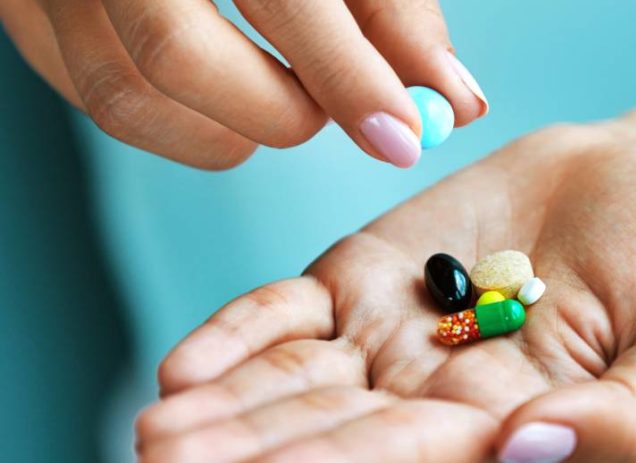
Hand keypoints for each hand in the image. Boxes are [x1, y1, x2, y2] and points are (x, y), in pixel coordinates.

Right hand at [1, 0, 486, 167]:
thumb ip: (394, 11)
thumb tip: (455, 103)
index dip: (348, 77)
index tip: (403, 139)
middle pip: (178, 55)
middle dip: (280, 111)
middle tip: (330, 108)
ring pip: (128, 98)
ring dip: (229, 130)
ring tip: (281, 98)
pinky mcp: (27, 16)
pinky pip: (100, 103)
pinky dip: (180, 124)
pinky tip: (224, 98)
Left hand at [135, 124, 635, 462]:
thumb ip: (622, 419)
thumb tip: (523, 448)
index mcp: (501, 431)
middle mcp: (430, 398)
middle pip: (330, 437)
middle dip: (252, 456)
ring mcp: (387, 338)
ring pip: (294, 384)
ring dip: (226, 408)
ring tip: (157, 432)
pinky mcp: (361, 279)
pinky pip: (289, 314)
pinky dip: (240, 334)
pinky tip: (184, 366)